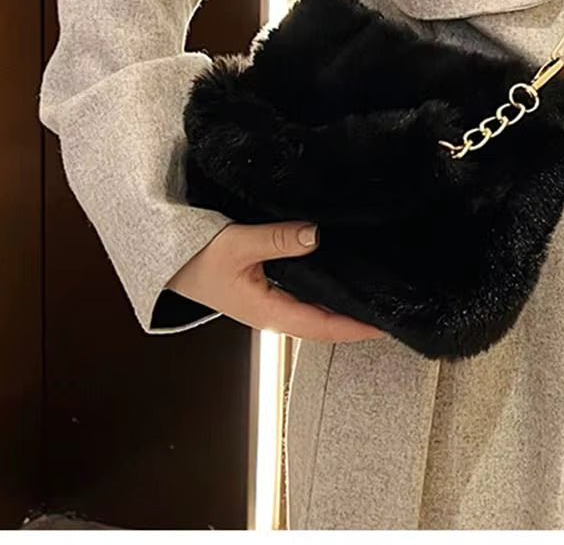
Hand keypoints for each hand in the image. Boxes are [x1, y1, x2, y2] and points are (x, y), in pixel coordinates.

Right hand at [165, 220, 388, 342]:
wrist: (169, 262)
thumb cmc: (197, 258)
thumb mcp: (235, 244)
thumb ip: (276, 239)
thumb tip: (316, 235)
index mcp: (270, 313)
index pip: (324, 327)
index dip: (358, 327)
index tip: (388, 322)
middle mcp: (276, 314)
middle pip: (327, 324)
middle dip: (359, 319)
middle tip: (395, 305)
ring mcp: (273, 304)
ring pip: (318, 311)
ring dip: (345, 306)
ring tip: (377, 291)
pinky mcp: (270, 290)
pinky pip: (307, 296)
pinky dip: (328, 291)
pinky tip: (342, 274)